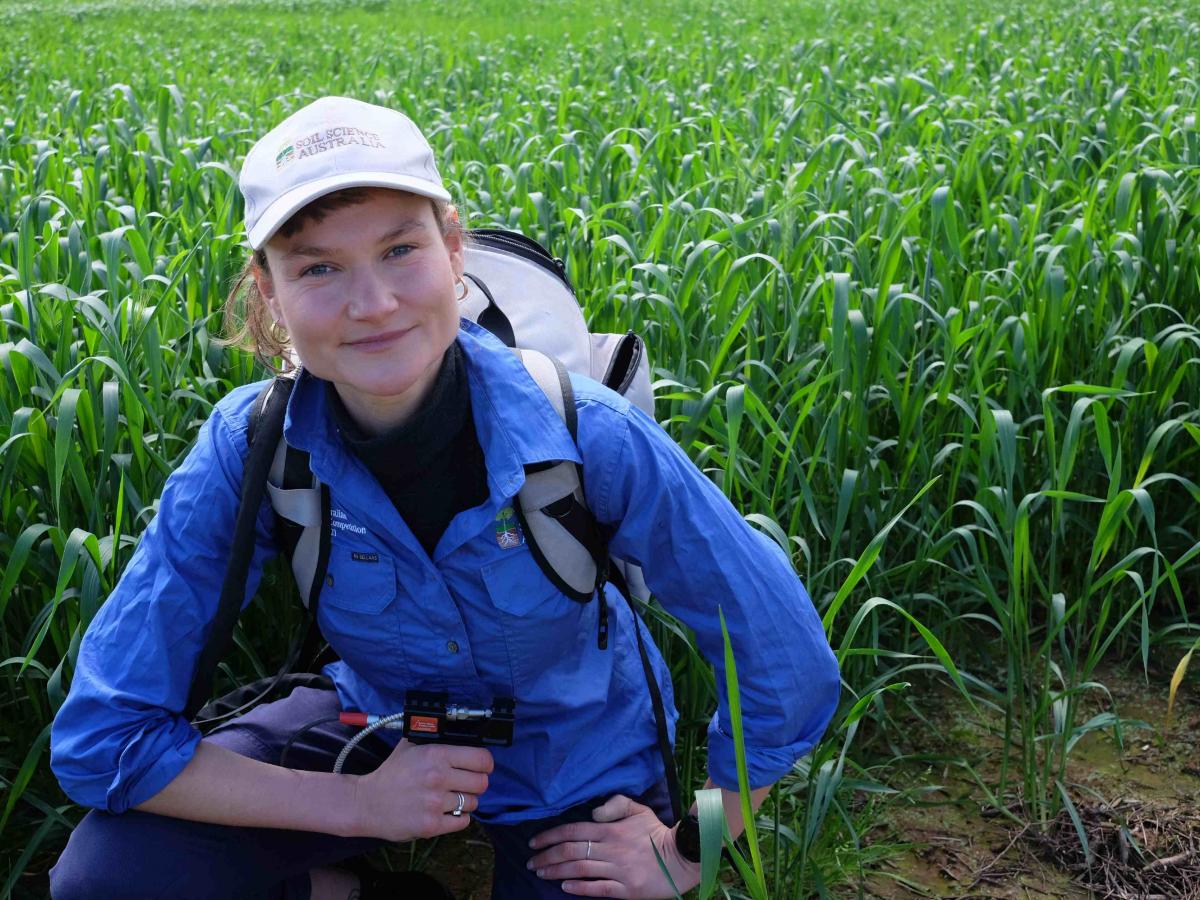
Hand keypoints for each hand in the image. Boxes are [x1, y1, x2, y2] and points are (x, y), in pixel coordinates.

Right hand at [348, 739, 492, 840]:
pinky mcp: (432, 825)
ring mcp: (435, 803)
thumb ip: (434, 738)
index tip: (482, 767)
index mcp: (436, 755)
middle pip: (482, 783)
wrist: (367, 803)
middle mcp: (438, 778)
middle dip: (476, 783)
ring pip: (473, 803)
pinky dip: (458, 818)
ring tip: (449, 799)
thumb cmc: (391, 773)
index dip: (485, 764)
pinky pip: (463, 822)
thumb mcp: (410, 746)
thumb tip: (459, 731)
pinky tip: (446, 812)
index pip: (482, 759)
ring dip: (465, 802)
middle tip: (465, 784)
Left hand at [527, 794, 701, 897]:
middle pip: (571, 851)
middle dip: (547, 856)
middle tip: (531, 861)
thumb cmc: (656, 832)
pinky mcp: (626, 890)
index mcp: (611, 829)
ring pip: (579, 870)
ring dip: (556, 872)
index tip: (534, 842)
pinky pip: (597, 889)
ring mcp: (618, 871)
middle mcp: (611, 849)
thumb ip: (615, 804)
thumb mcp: (638, 809)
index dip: (550, 836)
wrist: (682, 857)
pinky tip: (564, 887)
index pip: (573, 830)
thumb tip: (593, 812)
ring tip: (541, 873)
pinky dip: (579, 888)